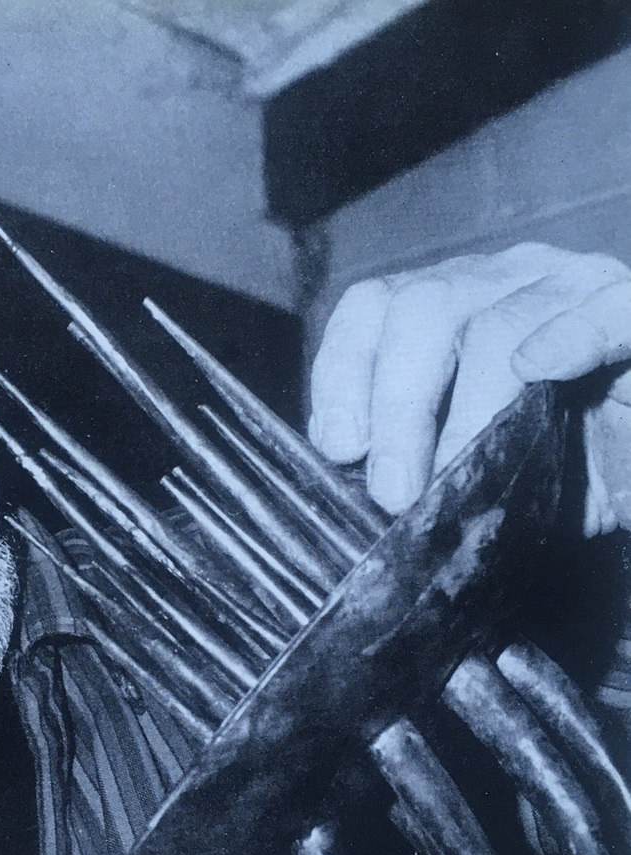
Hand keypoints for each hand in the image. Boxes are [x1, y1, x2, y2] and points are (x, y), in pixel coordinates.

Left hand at [307, 243, 630, 533]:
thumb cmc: (556, 464)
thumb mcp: (466, 460)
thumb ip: (408, 454)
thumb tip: (350, 474)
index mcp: (448, 304)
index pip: (372, 307)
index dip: (342, 372)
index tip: (339, 446)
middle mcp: (503, 280)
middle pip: (422, 309)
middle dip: (396, 404)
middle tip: (393, 490)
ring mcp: (572, 286)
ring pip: (497, 323)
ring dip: (468, 410)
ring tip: (454, 479)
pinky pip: (601, 311)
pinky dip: (568, 338)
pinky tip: (539, 372)